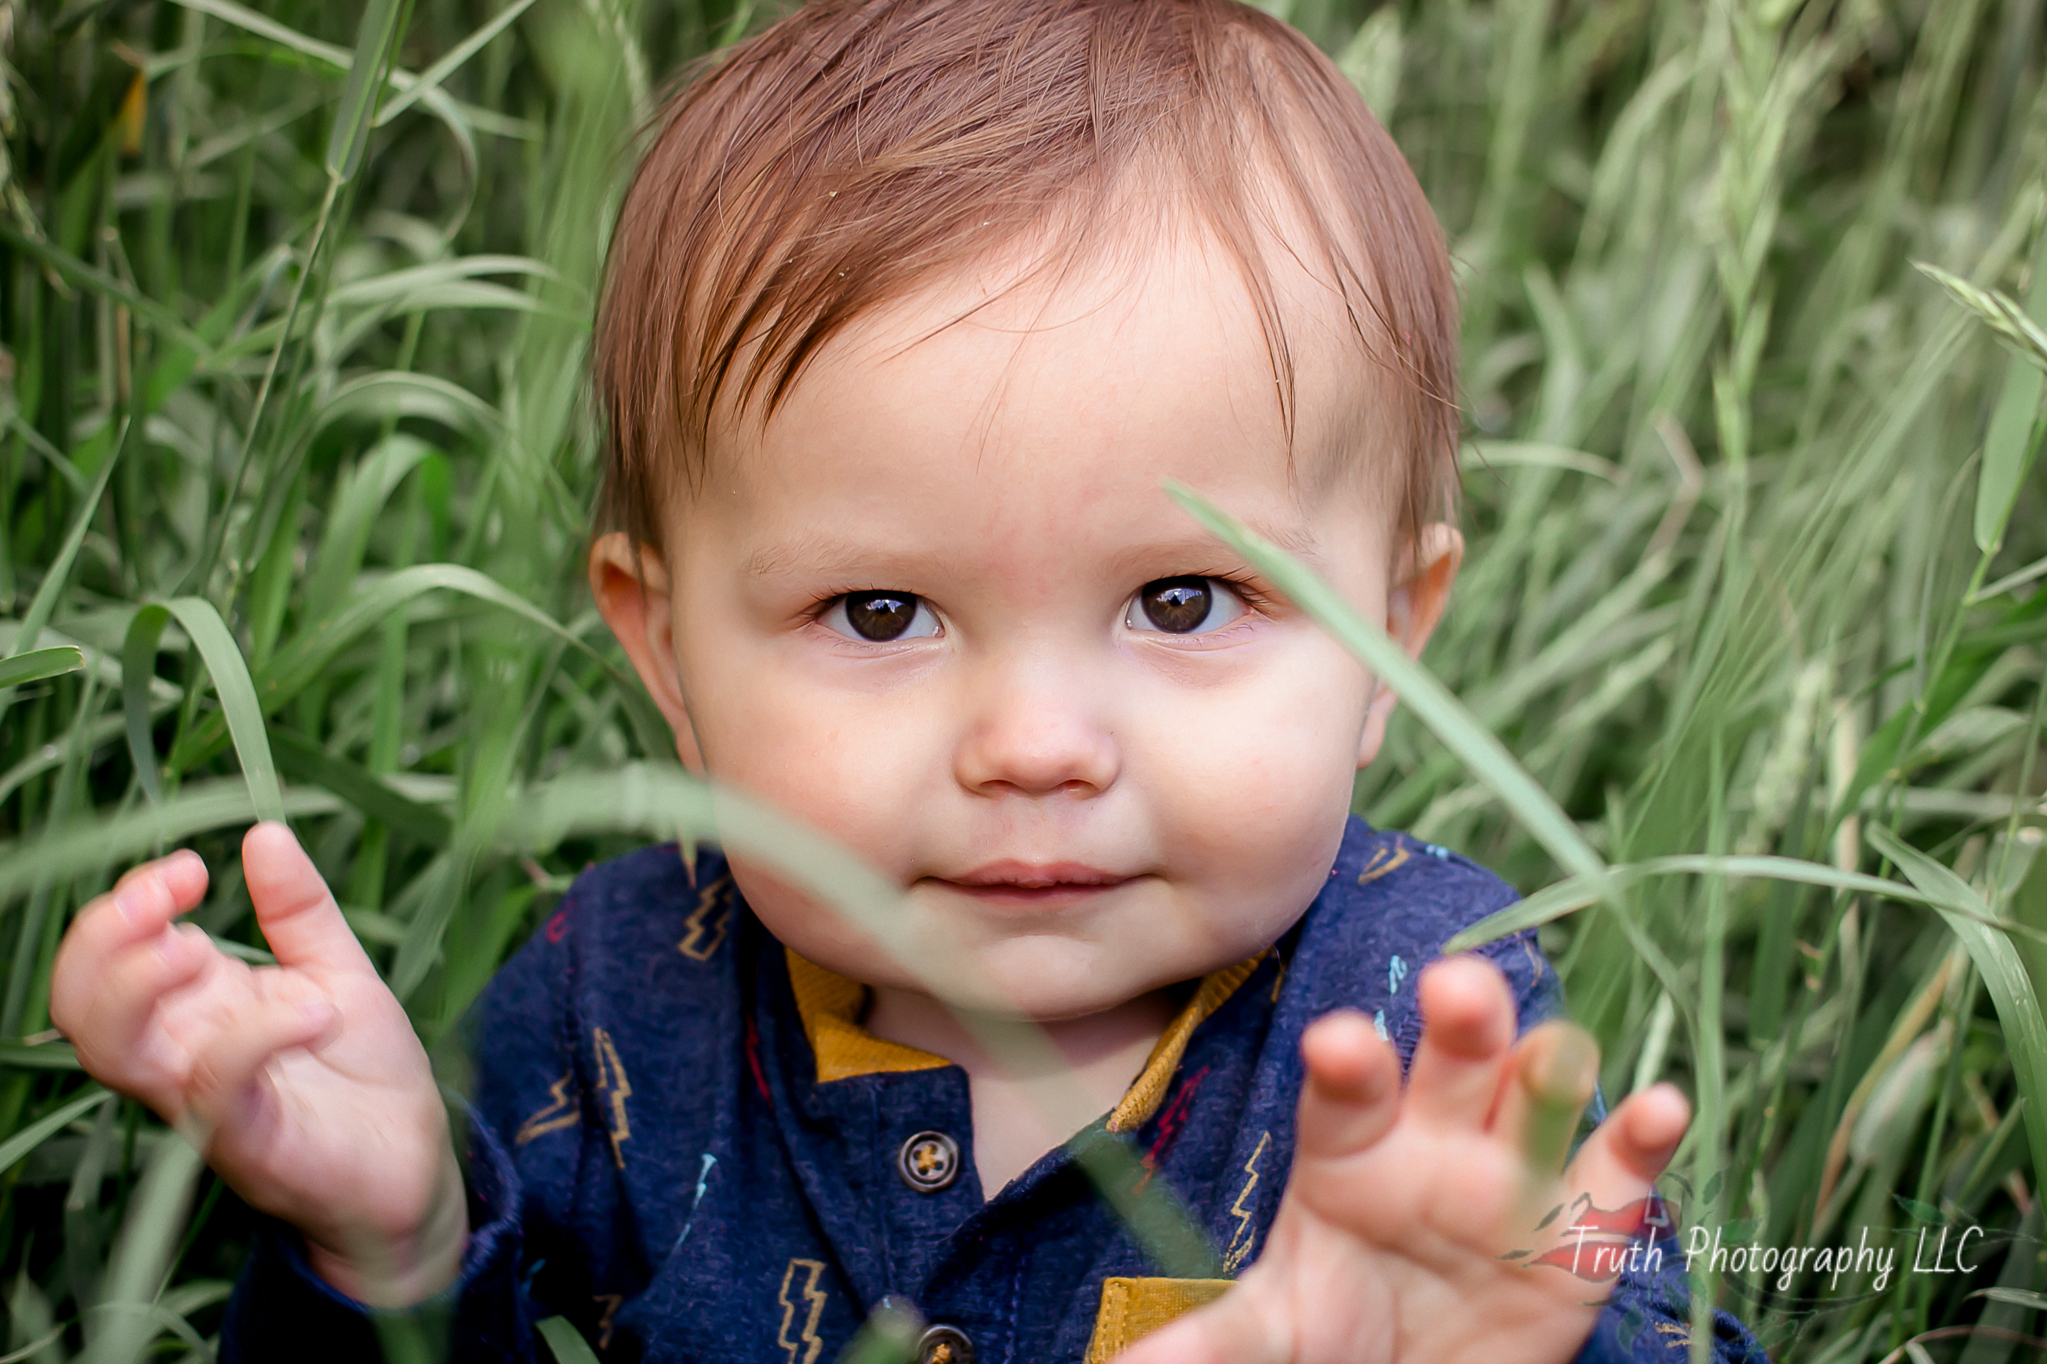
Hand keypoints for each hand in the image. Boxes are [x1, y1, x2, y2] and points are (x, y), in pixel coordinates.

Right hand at [50, 823, 466, 1306]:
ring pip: (113, 1052)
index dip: (125, 905)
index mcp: (195, 1006)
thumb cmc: (365, 1069)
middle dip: (106, 936)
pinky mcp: (248, 1142)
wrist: (414, 1158)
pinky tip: (314, 1010)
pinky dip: (255, 1037)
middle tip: (173, 891)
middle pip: (78, 1005)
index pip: (105, 957)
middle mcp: (181, 1054)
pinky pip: (215, 1090)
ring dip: (139, 986)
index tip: (190, 866)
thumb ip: (299, 909)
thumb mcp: (337, 969)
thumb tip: (264, 831)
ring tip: (200, 948)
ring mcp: (205, 1101)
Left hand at [1118, 956, 1688, 1363]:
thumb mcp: (1278, 1339)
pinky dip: (1642, 1137)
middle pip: (1452, 1058)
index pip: (1347, 1091)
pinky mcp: (1585, 1219)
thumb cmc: (1339, 1331)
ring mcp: (1515, 1168)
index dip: (1347, 1062)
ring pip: (1538, 1089)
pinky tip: (1656, 1109)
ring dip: (1552, 1063)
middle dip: (1460, 1019)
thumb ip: (1217, 1346)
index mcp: (1352, 1147)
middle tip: (1457, 986)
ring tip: (1559, 1053)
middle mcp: (1436, 1134)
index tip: (1336, 1041)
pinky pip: (1617, 1169)